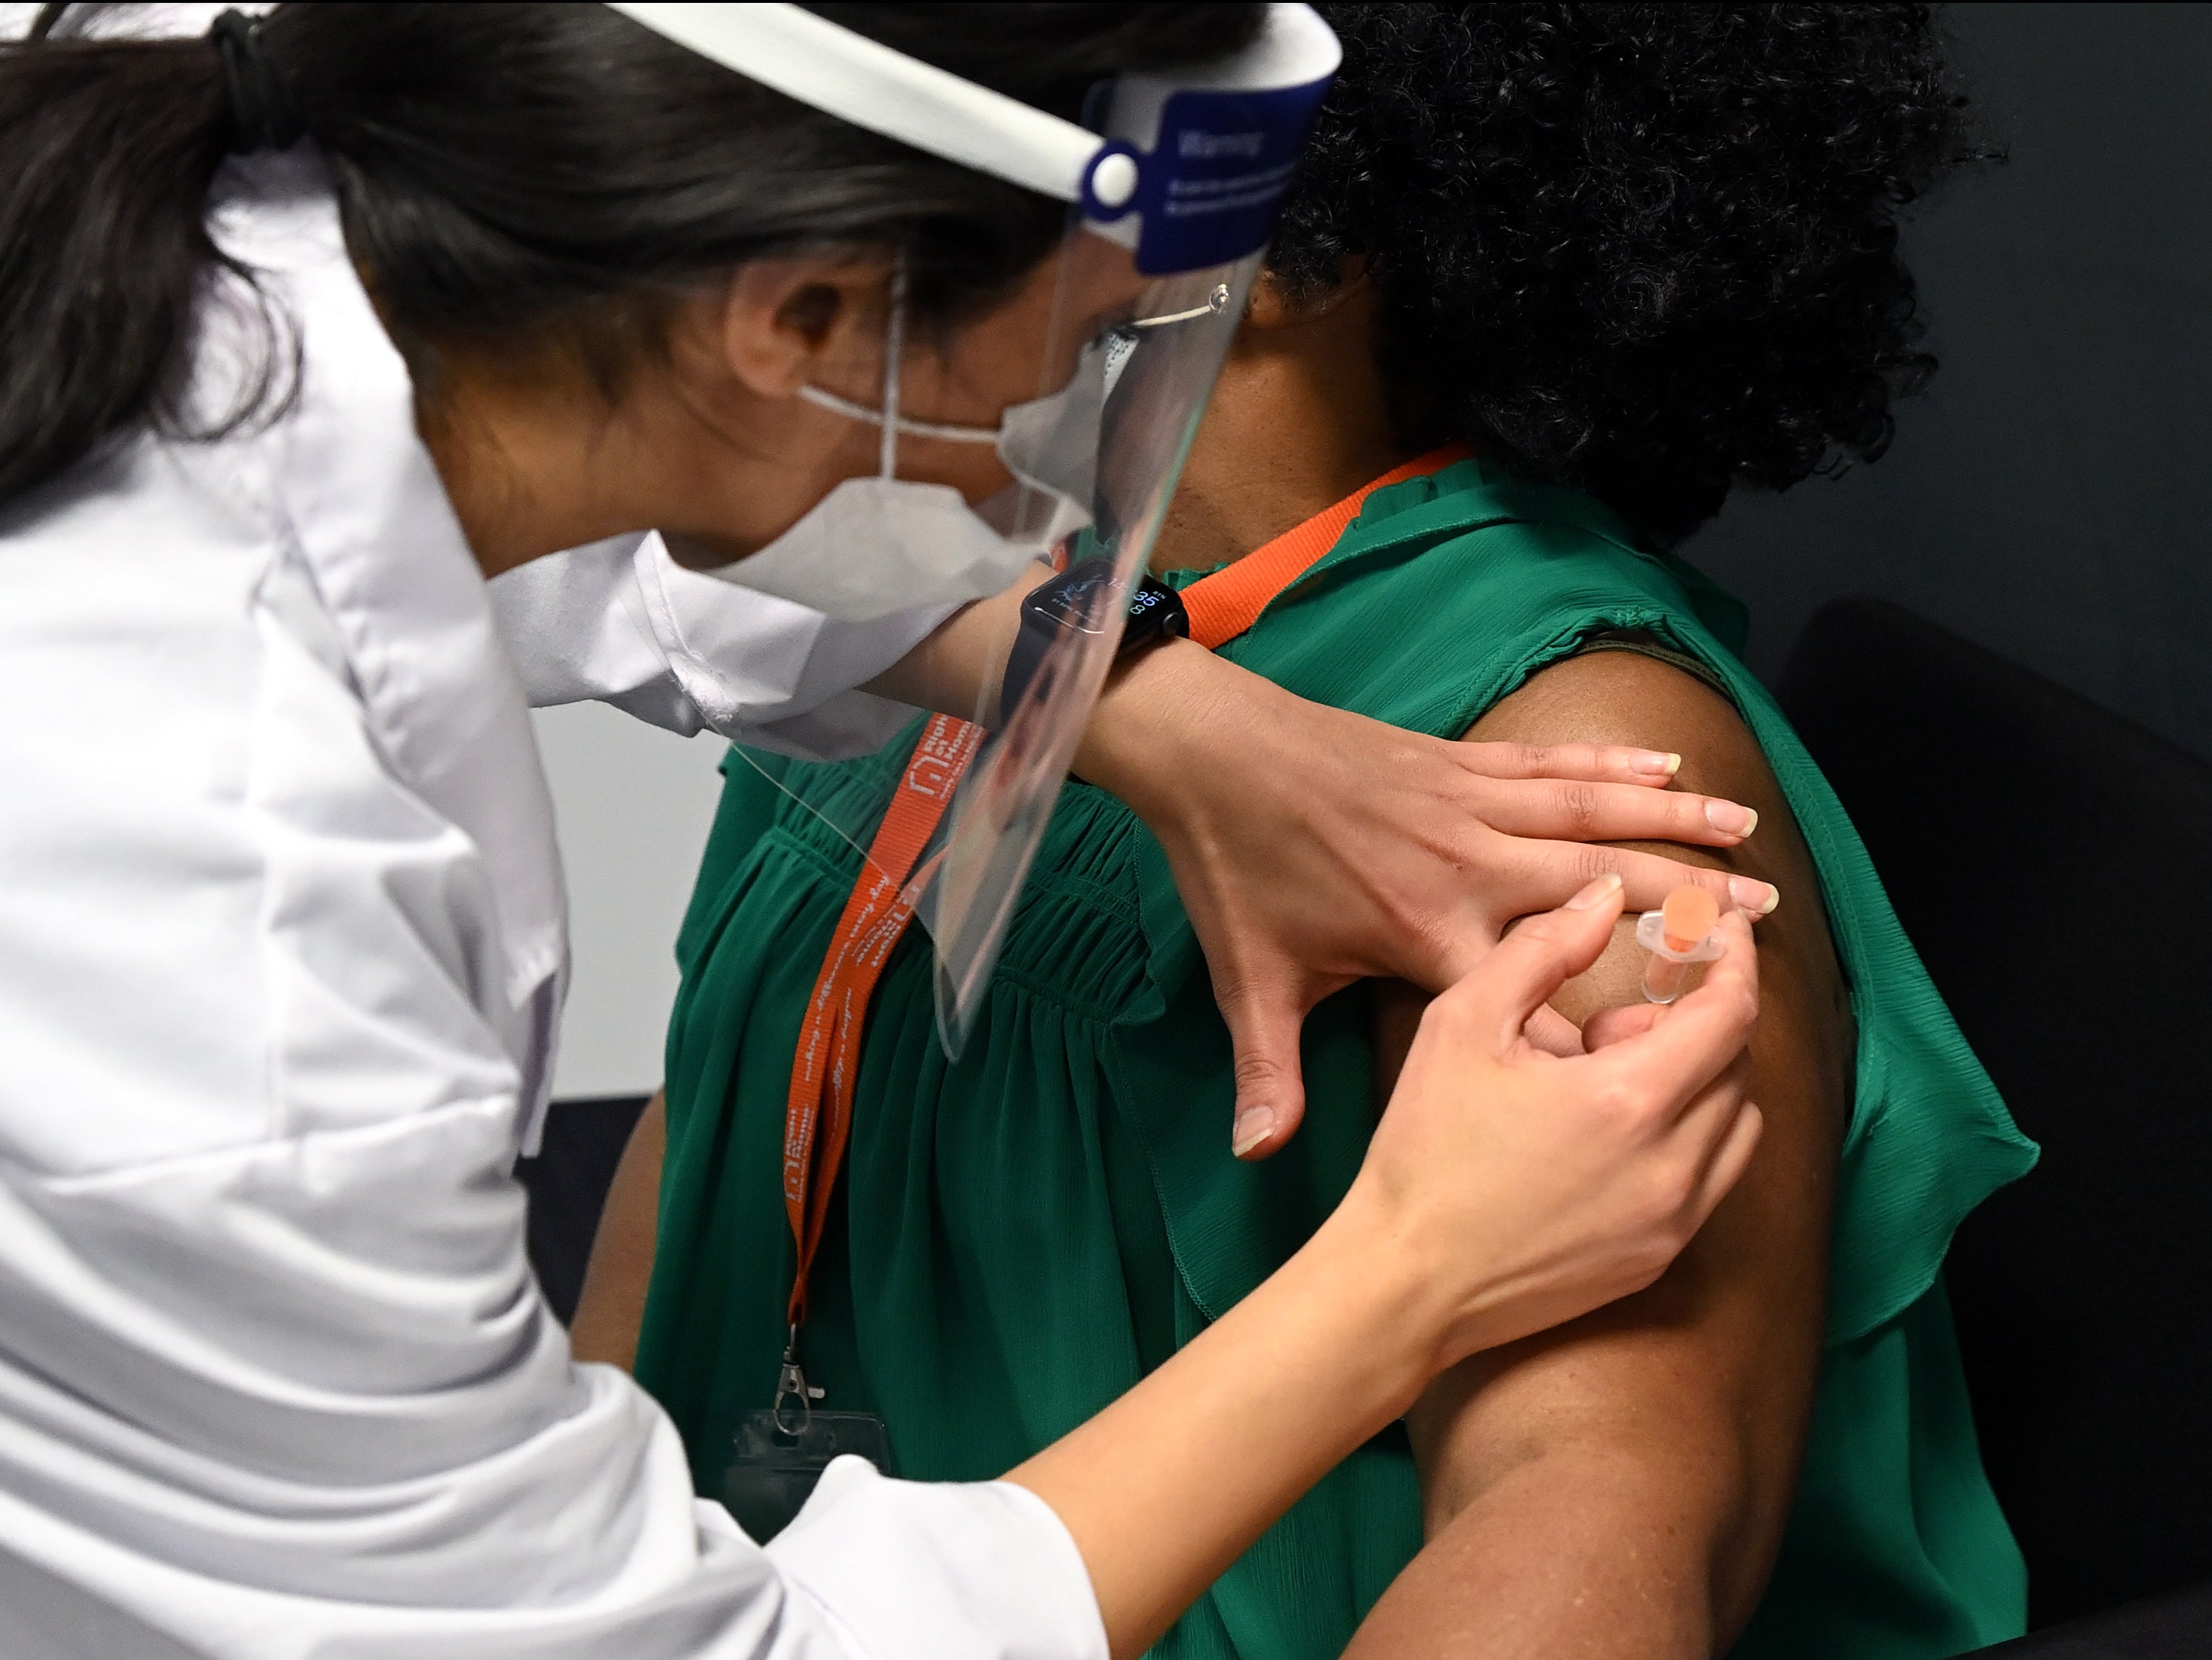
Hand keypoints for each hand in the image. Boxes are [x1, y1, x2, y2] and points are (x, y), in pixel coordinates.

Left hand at [1077, 643, 1777, 1157]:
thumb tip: (1255, 1154)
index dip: (1597, 1026)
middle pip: (1597, 883)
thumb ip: (1268, 1073)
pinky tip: (1665, 765)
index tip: (1666, 1048)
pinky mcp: (1456, 760)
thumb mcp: (1250, 981)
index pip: (1533, 993)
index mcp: (1429, 932)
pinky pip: (1550, 762)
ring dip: (1671, 820)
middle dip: (1683, 901)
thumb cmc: (1235, 871)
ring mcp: (1467, 804)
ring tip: (1746, 829)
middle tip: (1764, 915)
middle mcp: (1467, 864)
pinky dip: (1611, 762)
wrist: (1211, 754)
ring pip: (1590, 811)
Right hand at [1339, 873, 1763, 1366]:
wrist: (1406, 1281)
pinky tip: (1612, 1136)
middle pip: (1738, 1065)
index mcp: (1629, 1099)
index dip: (1735, 958)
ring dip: (1700, 1083)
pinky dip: (1690, 1139)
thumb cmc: (1425, 1150)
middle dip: (1694, 1022)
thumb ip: (1544, 948)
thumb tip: (1608, 897)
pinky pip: (1713, 1180)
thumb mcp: (1463, 1023)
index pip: (1732, 1012)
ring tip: (1609, 1082)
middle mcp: (1672, 1165)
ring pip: (1737, 1126)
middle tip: (1610, 1020)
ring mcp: (1672, 1221)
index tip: (1722, 929)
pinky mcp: (1659, 1258)